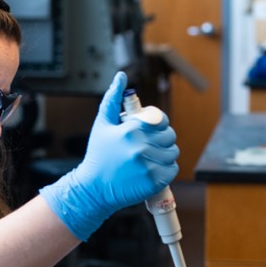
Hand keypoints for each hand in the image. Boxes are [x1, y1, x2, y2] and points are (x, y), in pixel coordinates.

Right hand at [39, 71, 178, 239]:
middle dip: (162, 139)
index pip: (161, 120)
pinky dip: (166, 170)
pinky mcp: (153, 182)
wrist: (93, 189)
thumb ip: (112, 99)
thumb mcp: (102, 125)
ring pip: (172, 153)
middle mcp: (140, 147)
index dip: (159, 124)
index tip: (151, 130)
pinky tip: (152, 170)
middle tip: (149, 146)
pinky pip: (172, 170)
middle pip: (169, 136)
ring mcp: (147, 166)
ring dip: (164, 155)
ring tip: (149, 159)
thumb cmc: (98, 156)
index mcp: (130, 130)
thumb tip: (121, 76)